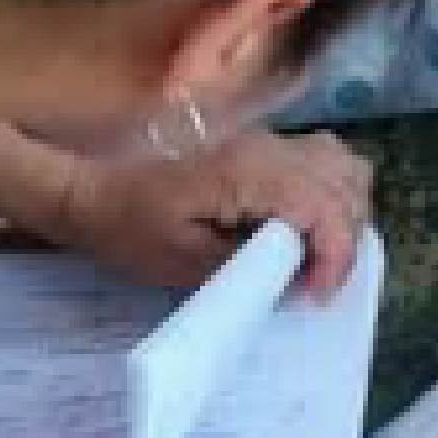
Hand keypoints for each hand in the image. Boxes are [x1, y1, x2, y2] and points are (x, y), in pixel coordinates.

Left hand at [49, 127, 376, 297]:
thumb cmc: (130, 229)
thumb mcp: (183, 263)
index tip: (315, 297)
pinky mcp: (262, 146)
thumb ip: (247, 268)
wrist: (93, 190)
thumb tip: (298, 278)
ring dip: (344, 211)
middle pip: (345, 181)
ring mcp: (268, 140)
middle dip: (344, 238)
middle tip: (314, 284)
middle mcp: (269, 147)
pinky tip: (305, 227)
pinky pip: (320, 158)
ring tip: (316, 256)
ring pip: (341, 163)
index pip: (325, 204)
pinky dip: (330, 192)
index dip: (336, 254)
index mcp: (249, 173)